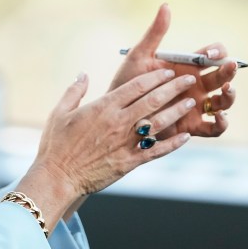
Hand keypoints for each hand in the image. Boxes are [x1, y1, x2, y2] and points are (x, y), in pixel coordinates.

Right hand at [16, 68, 196, 229]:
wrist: (58, 177)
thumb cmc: (56, 144)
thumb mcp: (60, 112)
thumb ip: (74, 91)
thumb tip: (83, 74)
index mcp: (104, 107)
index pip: (137, 86)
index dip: (155, 77)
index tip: (169, 70)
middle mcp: (119, 122)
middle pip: (153, 100)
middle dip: (174, 88)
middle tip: (189, 79)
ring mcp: (126, 143)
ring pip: (159, 123)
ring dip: (177, 111)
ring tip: (191, 102)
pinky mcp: (129, 162)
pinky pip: (156, 151)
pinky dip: (173, 144)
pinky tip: (185, 137)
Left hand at [109, 4, 237, 138]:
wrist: (117, 112)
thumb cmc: (128, 82)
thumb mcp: (139, 56)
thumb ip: (154, 33)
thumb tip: (165, 5)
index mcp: (188, 67)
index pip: (213, 55)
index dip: (217, 51)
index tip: (210, 53)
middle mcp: (196, 86)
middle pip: (222, 76)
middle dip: (229, 70)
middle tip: (229, 66)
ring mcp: (196, 107)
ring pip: (223, 102)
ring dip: (230, 96)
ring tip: (227, 90)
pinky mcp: (193, 127)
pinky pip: (214, 129)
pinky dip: (222, 124)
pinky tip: (220, 117)